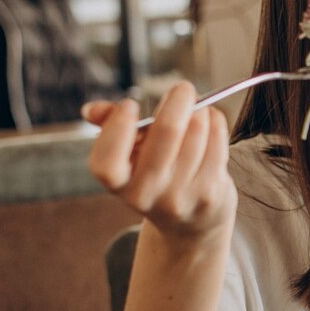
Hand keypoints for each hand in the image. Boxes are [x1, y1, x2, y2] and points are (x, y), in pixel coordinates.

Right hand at [85, 82, 236, 241]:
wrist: (191, 222)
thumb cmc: (155, 173)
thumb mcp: (129, 156)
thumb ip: (111, 128)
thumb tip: (92, 110)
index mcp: (118, 184)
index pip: (107, 163)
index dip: (117, 128)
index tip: (130, 104)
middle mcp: (146, 195)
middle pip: (168, 133)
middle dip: (178, 101)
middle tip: (182, 88)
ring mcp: (180, 196)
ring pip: (197, 132)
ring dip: (201, 110)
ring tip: (198, 107)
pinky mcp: (209, 193)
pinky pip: (217, 143)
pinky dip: (216, 123)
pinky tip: (211, 120)